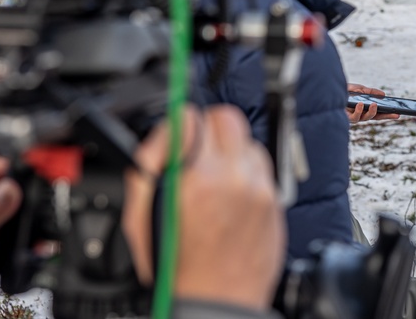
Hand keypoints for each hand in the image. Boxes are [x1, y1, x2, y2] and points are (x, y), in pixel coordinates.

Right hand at [122, 105, 284, 309]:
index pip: (190, 116)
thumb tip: (160, 135)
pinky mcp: (275, 198)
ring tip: (214, 177)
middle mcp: (232, 177)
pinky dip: (246, 170)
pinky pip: (262, 165)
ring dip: (229, 149)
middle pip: (225, 117)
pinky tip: (232, 193)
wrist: (217, 304)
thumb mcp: (140, 219)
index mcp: (193, 180)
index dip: (177, 124)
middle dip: (206, 129)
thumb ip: (148, 168)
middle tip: (194, 152)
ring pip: (247, 139)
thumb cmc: (176, 270)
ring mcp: (258, 187)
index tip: (175, 136)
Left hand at [346, 83, 399, 122]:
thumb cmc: (345, 91)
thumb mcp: (360, 89)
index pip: (379, 113)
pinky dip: (358, 110)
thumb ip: (371, 92)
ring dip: (371, 112)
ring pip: (365, 118)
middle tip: (393, 113)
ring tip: (374, 104)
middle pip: (375, 118)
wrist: (329, 90)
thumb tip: (383, 95)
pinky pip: (354, 117)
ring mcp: (353, 116)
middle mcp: (360, 114)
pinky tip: (360, 104)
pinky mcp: (346, 117)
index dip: (388, 115)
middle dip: (385, 116)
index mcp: (365, 109)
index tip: (398, 114)